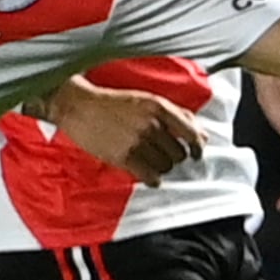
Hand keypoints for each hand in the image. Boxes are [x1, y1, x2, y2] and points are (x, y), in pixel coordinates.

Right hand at [47, 79, 210, 181]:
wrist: (78, 107)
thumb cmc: (112, 103)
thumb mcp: (146, 99)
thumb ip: (174, 113)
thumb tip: (200, 133)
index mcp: (158, 107)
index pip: (191, 132)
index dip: (197, 147)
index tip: (196, 154)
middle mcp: (151, 124)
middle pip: (178, 153)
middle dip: (174, 157)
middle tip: (162, 155)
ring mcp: (136, 141)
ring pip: (165, 166)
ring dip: (161, 167)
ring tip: (150, 162)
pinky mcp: (123, 156)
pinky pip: (150, 175)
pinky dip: (153, 179)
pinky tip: (149, 176)